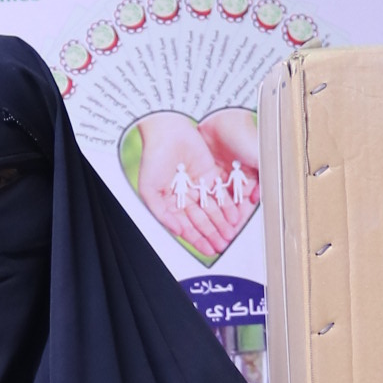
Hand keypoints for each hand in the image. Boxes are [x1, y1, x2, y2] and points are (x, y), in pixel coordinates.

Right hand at [130, 108, 252, 263]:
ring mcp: (198, 186)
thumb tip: (177, 231)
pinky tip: (233, 217)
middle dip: (212, 234)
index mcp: (169, 202)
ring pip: (212, 210)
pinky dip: (227, 206)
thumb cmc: (153, 158)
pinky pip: (220, 194)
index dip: (197, 240)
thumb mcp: (149, 191)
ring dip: (221, 224)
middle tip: (222, 246)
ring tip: (229, 236)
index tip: (208, 251)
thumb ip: (162, 214)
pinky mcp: (210, 174)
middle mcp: (185, 196)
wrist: (167, 131)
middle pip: (202, 220)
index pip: (186, 226)